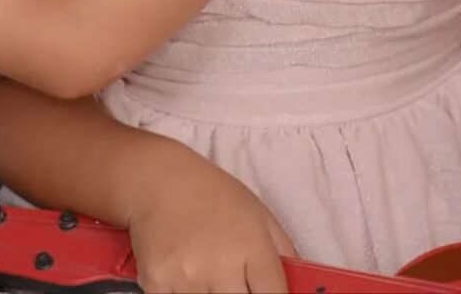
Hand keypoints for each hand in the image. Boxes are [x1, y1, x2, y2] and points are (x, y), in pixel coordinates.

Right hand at [127, 158, 294, 292]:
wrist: (157, 178)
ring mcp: (187, 276)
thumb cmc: (213, 195)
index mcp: (253, 247)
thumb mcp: (259, 215)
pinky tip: (182, 278)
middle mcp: (221, 265)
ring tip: (206, 275)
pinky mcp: (156, 281)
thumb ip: (285, 255)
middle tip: (231, 284)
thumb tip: (304, 290)